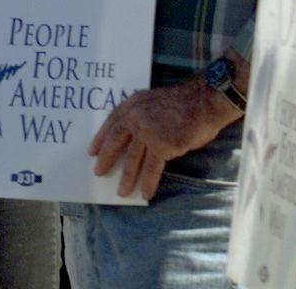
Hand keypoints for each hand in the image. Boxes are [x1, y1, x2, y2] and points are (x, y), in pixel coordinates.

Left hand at [91, 77, 238, 199]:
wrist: (203, 101)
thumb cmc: (184, 101)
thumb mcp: (153, 101)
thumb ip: (142, 115)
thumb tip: (135, 136)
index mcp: (133, 104)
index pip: (111, 123)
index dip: (101, 138)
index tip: (92, 151)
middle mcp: (135, 117)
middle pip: (116, 141)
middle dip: (107, 159)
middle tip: (98, 172)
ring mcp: (147, 132)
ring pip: (133, 159)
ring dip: (127, 178)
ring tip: (121, 192)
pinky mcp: (162, 145)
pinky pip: (152, 168)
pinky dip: (148, 182)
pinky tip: (145, 194)